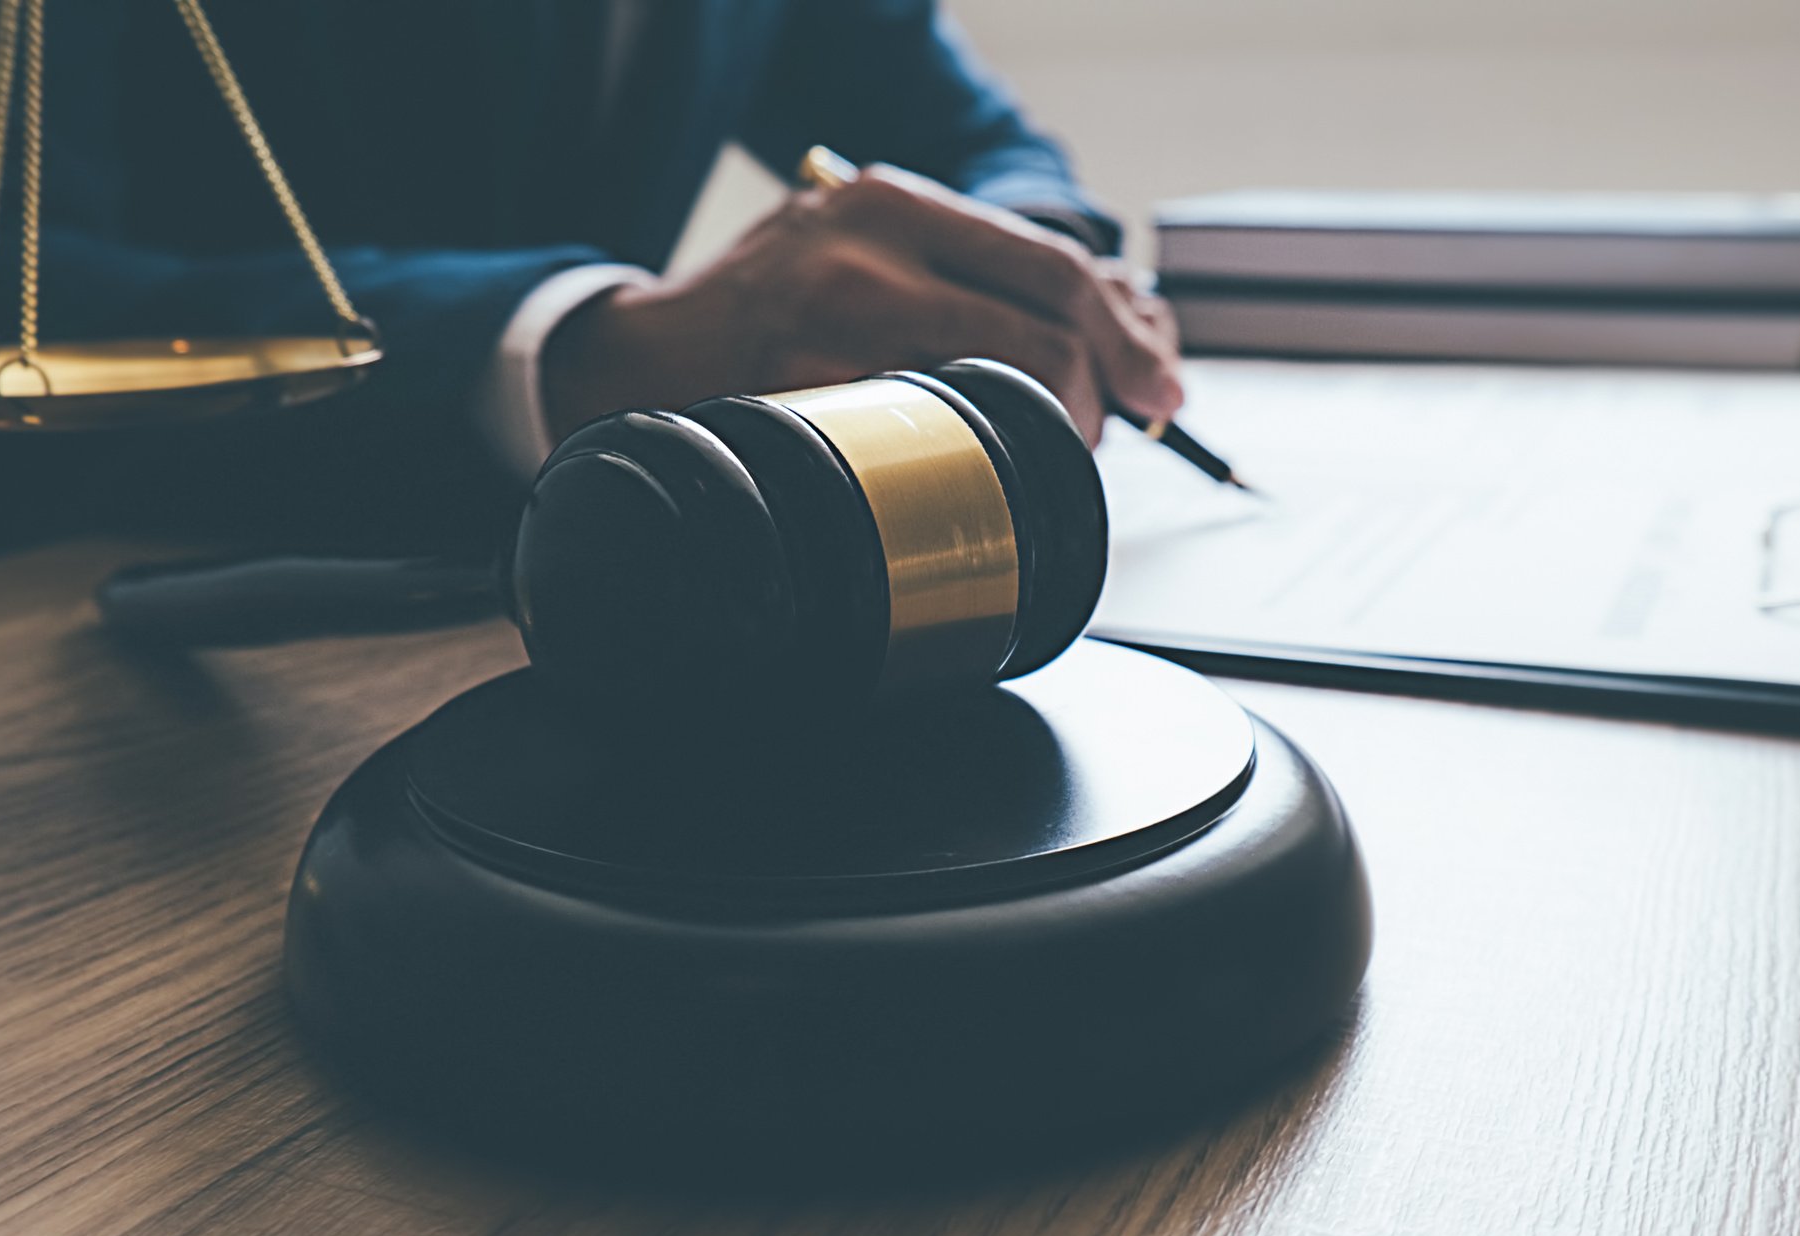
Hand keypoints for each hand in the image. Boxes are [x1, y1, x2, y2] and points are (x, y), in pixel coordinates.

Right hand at [540, 164, 1181, 446]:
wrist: (641, 358)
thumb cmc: (774, 311)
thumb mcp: (869, 251)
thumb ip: (976, 272)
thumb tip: (1122, 321)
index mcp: (890, 200)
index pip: (1049, 263)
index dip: (1124, 333)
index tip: (1159, 383)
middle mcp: (864, 247)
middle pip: (1046, 323)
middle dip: (1103, 391)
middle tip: (1110, 430)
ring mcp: (830, 322)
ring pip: (1005, 383)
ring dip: (1051, 431)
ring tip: (1043, 449)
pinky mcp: (805, 396)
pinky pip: (933, 438)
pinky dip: (979, 461)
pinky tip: (977, 471)